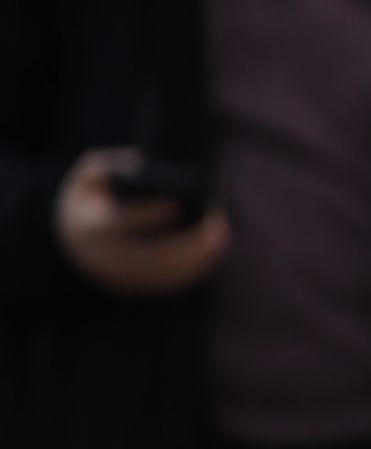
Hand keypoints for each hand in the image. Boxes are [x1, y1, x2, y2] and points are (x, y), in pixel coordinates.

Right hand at [55, 150, 228, 296]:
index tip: (175, 206)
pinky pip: (166, 283)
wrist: (73, 242)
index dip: (146, 215)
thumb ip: (106, 164)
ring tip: (220, 236)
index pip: (117, 223)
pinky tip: (214, 251)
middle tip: (216, 227)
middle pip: (148, 257)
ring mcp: (118, 276)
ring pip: (161, 273)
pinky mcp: (133, 287)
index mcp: (90, 227)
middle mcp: (103, 258)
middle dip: (185, 244)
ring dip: (195, 259)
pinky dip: (193, 269)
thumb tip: (139, 162)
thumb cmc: (88, 201)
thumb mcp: (85, 178)